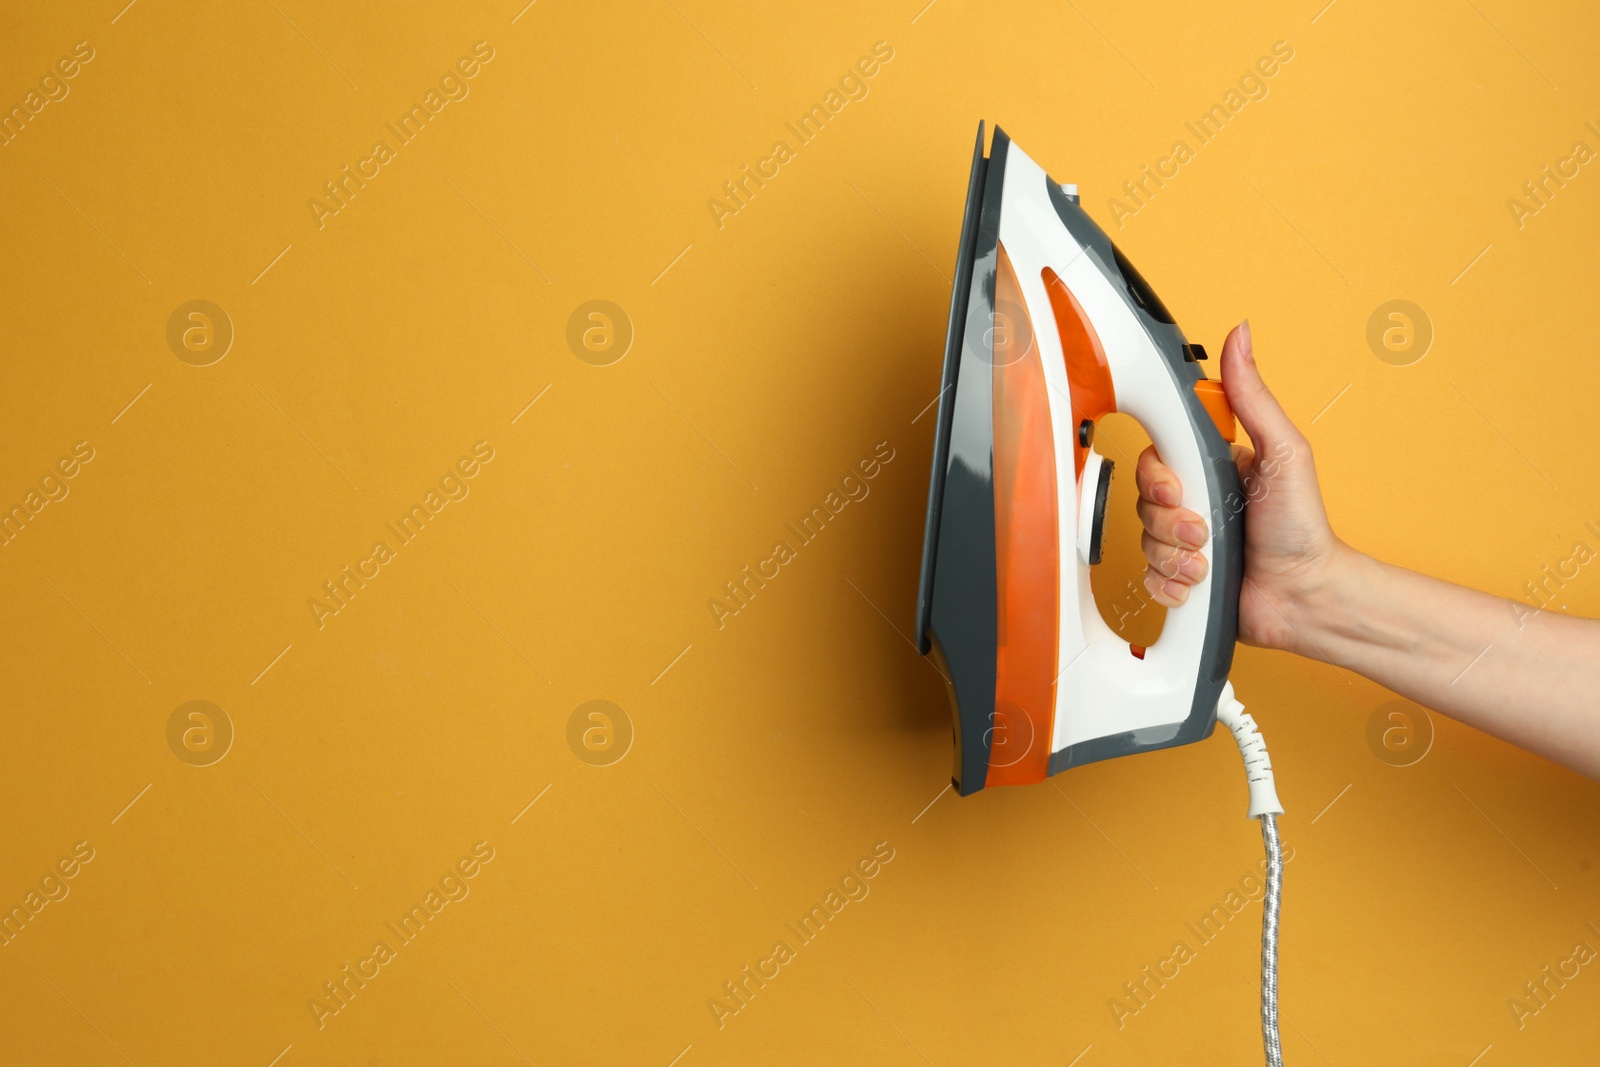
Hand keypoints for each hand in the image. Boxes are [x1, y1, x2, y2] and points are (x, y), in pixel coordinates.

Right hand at [1134, 321, 1346, 652]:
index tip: (1182, 487)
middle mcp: (1195, 499)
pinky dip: (1170, 583)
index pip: (1158, 453)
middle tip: (1206, 530)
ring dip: (1175, 555)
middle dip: (1173, 521)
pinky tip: (1196, 583)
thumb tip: (1240, 336)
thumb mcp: (1283, 452)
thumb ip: (1253, 397)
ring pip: (1144, 539)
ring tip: (1210, 561)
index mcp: (1212, 464)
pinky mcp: (1177, 576)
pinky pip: (1147, 576)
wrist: (1303, 597)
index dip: (1160, 473)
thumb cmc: (1302, 528)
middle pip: (1145, 499)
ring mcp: (1183, 539)